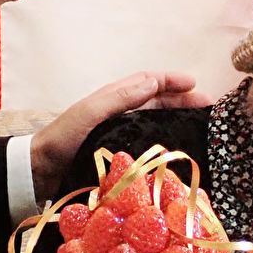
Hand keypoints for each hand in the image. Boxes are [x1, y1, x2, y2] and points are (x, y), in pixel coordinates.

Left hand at [30, 71, 212, 202]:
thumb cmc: (63, 140)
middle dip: (186, 101)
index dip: (173, 81)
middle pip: (160, 102)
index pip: (150, 83)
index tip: (195, 85)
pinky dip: (171, 140)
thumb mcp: (89, 113)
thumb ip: (119, 98)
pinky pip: (154, 142)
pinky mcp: (127, 154)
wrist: (43, 171)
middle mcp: (124, 114)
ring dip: (182, 120)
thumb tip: (153, 82)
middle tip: (210, 107)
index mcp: (115, 99)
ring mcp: (126, 134)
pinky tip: (184, 148)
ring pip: (160, 122)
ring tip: (204, 125)